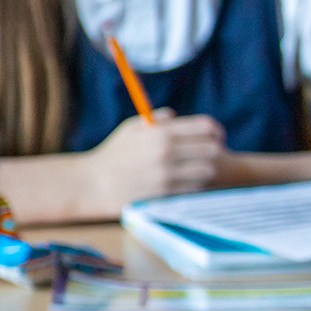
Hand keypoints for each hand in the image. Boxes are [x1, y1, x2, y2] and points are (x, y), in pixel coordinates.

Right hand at [79, 109, 224, 210]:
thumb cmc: (112, 155)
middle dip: (214, 150)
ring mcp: (168, 174)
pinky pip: (194, 188)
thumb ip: (156, 121)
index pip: (205, 126)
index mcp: (161, 132)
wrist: (94, 184)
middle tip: (209, 155)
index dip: (216, 131)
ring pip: (207, 171)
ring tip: (197, 169)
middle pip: (212, 149)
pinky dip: (195, 186)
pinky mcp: (166, 194)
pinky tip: (187, 183)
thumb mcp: (130, 129)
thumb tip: (174, 116)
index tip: (216, 136)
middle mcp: (167, 152)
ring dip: (206, 170)